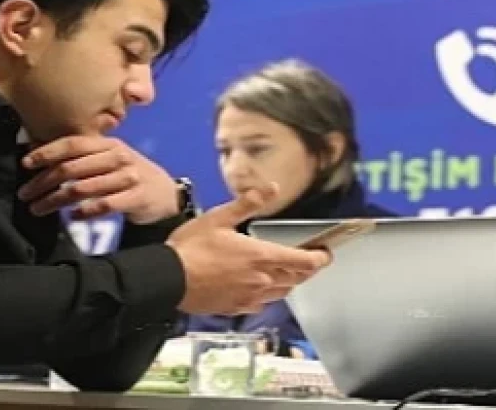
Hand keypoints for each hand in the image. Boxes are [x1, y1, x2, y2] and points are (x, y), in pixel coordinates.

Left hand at [18, 136, 179, 223]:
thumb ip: (83, 157)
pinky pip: (104, 205)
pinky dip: (84, 212)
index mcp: (109, 144)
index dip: (47, 152)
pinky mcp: (136, 198)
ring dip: (55, 200)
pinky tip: (71, 217)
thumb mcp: (111, 159)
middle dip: (43, 182)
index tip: (25, 164)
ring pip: (83, 188)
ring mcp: (128, 177)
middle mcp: (119, 157)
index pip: (73, 144)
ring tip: (38, 209)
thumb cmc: (128, 175)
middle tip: (24, 194)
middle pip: (72, 168)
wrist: (166, 195)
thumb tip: (40, 154)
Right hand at [167, 184, 330, 314]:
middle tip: (313, 261)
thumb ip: (249, 203)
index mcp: (261, 257)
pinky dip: (270, 294)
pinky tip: (263, 288)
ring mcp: (249, 297)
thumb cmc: (191, 248)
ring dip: (291, 282)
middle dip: (308, 269)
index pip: (302, 261)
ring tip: (292, 272)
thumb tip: (272, 188)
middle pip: (296, 278)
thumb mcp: (220, 217)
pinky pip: (262, 303)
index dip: (319, 258)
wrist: (168, 280)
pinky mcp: (236, 307)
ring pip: (282, 293)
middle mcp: (261, 280)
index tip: (326, 254)